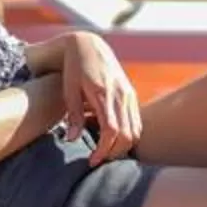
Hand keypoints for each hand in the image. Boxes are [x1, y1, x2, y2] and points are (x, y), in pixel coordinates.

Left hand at [58, 33, 139, 163]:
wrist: (88, 45)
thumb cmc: (74, 68)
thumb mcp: (69, 90)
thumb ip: (73, 116)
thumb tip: (72, 139)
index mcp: (103, 94)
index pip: (111, 130)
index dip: (103, 150)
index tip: (92, 161)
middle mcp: (121, 94)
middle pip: (127, 135)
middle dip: (114, 153)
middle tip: (98, 159)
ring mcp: (129, 94)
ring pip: (136, 130)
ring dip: (123, 146)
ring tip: (105, 151)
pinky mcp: (131, 94)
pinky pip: (136, 121)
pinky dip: (128, 135)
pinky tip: (112, 138)